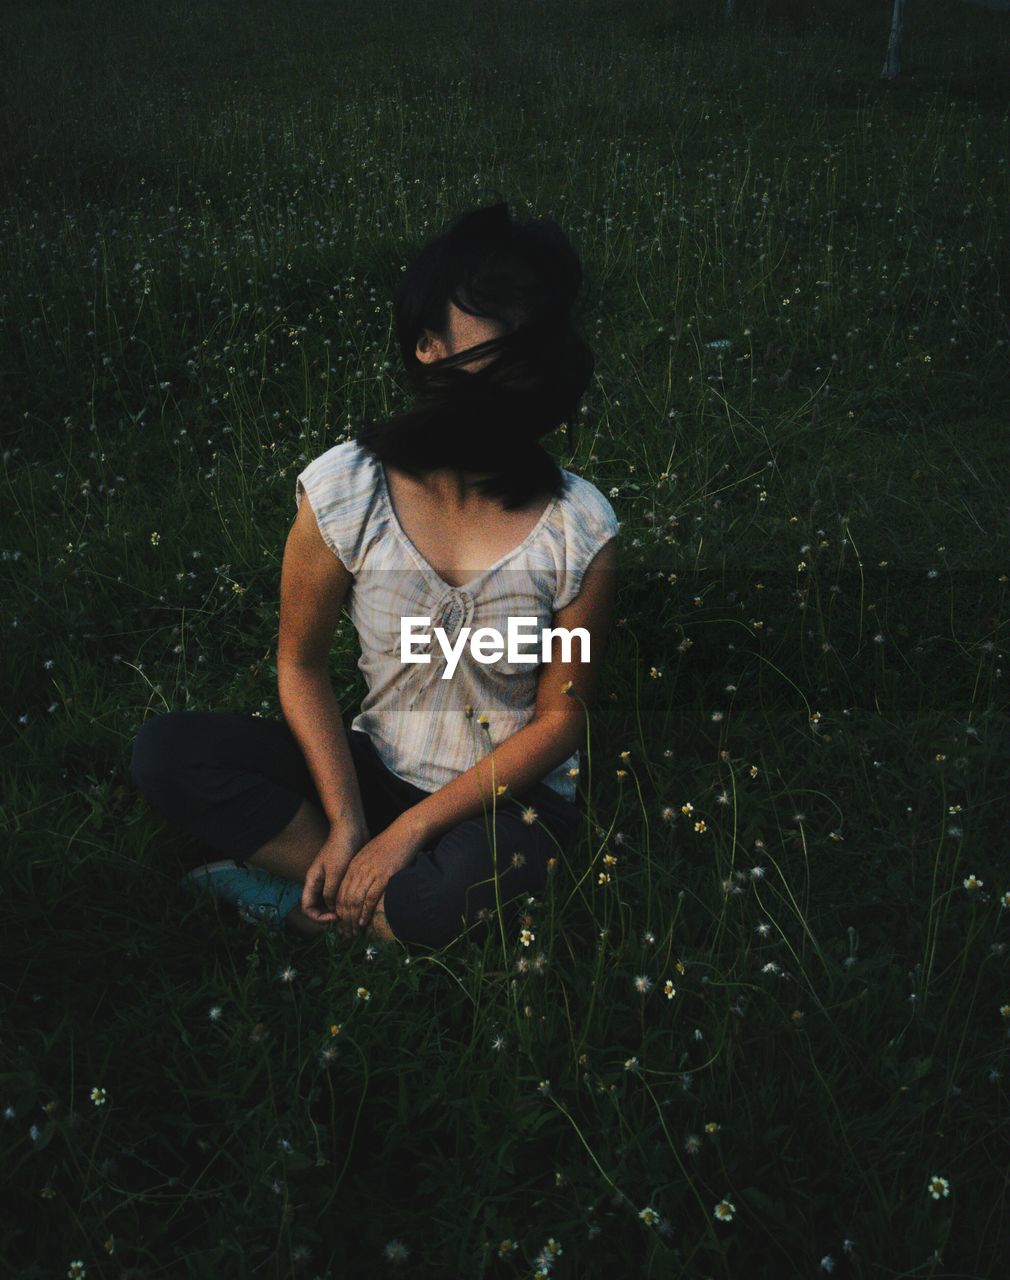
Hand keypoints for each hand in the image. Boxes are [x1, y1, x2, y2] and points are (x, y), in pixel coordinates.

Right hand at [301, 824, 369, 925]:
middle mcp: (319, 883)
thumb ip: (330, 892)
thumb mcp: (335, 872)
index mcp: (312, 881)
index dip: (318, 917)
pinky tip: (357, 903)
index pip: (307, 907)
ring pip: (329, 902)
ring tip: (352, 913)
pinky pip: (339, 894)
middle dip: (328, 916)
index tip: (335, 917)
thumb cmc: (341, 848)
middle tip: (345, 918)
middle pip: (318, 907)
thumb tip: (332, 909)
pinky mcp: (340, 877)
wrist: (351, 830)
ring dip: (338, 910)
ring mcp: (329, 880)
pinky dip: (345, 901)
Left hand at [334, 815, 428, 937]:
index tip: (341, 924)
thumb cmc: (390, 844)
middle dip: (343, 919)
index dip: (339, 911)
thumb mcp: (369, 856)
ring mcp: (370, 874)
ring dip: (353, 920)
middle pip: (344, 900)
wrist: (404, 833)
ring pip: (355, 902)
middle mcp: (358, 871)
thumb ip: (362, 870)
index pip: (339, 893)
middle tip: (345, 933)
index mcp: (353, 866)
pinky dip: (365, 912)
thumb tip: (360, 887)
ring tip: (353, 932)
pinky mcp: (383, 877)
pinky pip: (370, 899)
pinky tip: (364, 922)